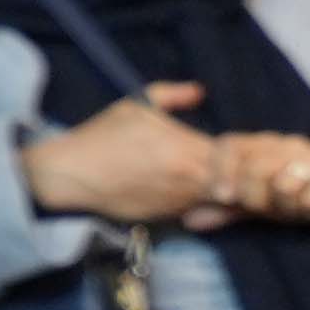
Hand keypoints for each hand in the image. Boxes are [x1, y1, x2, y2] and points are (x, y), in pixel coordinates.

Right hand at [17, 82, 218, 223]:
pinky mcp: (169, 218)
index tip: (229, 148)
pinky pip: (199, 212)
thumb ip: (173, 95)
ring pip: (219, 200)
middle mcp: (188, 178)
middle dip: (236, 175)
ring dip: (221, 191)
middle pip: (234, 182)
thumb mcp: (136, 105)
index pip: (234, 155)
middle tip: (233, 168)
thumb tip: (200, 91)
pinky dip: (204, 205)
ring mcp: (180, 201)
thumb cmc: (104, 136)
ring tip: (219, 181)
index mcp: (185, 147)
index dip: (236, 153)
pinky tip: (198, 195)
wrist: (72, 174)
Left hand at [199, 130, 309, 231]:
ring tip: (298, 211)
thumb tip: (190, 221)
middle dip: (255, 198)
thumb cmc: (304, 197)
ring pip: (283, 184)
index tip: (222, 197)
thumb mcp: (262, 203)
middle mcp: (288, 144)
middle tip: (269, 212)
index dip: (221, 170)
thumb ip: (228, 208)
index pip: (230, 145)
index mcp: (264, 145)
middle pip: (255, 168)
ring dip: (287, 207)